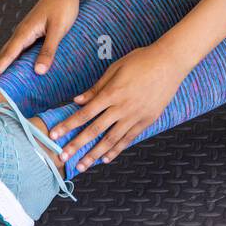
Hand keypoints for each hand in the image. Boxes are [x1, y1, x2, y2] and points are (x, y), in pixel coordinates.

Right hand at [0, 0, 80, 82]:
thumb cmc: (63, 6)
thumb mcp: (58, 29)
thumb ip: (48, 50)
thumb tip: (38, 71)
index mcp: (25, 31)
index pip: (8, 54)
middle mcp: (22, 32)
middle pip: (4, 54)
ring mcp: (26, 32)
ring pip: (10, 51)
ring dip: (1, 64)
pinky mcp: (32, 32)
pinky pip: (18, 48)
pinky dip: (11, 58)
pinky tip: (11, 65)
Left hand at [50, 43, 183, 168]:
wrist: (170, 63)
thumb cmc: (142, 60)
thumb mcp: (116, 68)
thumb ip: (96, 87)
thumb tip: (77, 101)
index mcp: (112, 93)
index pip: (85, 113)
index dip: (68, 124)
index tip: (54, 134)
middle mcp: (123, 108)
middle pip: (95, 130)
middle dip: (77, 145)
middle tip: (62, 157)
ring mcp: (136, 116)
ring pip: (111, 139)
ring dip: (94, 154)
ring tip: (82, 166)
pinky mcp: (147, 120)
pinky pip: (129, 138)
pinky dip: (116, 150)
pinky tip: (105, 159)